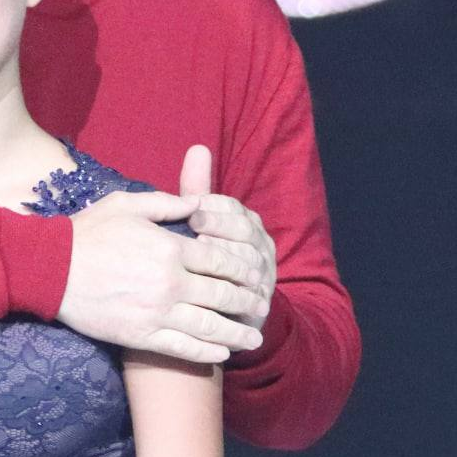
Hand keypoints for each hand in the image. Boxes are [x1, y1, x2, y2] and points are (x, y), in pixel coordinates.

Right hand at [57, 148, 267, 362]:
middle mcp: (169, 283)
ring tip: (254, 338)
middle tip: (263, 306)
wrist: (50, 269)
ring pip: (210, 327)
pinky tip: (222, 353)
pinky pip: (184, 348)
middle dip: (248, 302)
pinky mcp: (142, 335)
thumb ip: (166, 203)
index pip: (220, 259)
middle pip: (223, 295)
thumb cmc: (88, 232)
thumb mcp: (127, 204)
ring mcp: (157, 312)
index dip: (243, 268)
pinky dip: (208, 353)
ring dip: (237, 333)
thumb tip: (197, 202)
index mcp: (170, 248)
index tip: (257, 274)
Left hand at [184, 146, 277, 332]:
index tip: (192, 211)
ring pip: (249, 262)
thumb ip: (198, 188)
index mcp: (246, 222)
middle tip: (195, 232)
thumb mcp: (198, 222)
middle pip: (245, 232)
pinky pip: (251, 294)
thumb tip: (198, 147)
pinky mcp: (261, 303)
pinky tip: (211, 289)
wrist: (218, 309)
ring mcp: (263, 275)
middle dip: (220, 230)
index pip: (235, 209)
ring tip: (201, 259)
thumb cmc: (203, 256)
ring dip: (226, 259)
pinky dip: (232, 291)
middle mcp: (260, 246)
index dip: (214, 209)